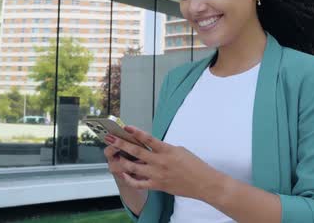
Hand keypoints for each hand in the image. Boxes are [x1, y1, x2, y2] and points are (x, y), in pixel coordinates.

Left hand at [105, 126, 222, 200]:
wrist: (204, 183)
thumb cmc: (194, 165)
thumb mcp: (179, 150)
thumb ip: (163, 149)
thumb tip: (150, 147)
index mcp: (167, 150)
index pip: (148, 138)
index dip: (135, 132)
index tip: (125, 127)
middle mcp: (160, 162)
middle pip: (136, 152)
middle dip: (121, 144)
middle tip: (110, 138)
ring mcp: (157, 174)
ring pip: (134, 168)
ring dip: (122, 161)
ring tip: (114, 156)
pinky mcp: (157, 185)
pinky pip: (139, 183)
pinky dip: (130, 179)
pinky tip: (124, 175)